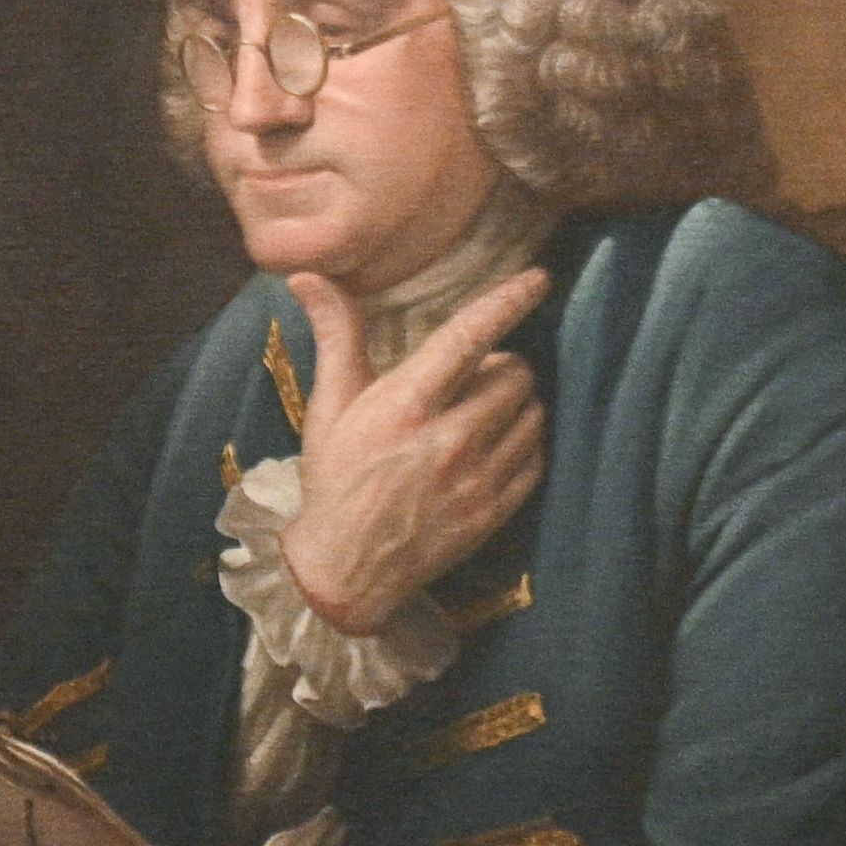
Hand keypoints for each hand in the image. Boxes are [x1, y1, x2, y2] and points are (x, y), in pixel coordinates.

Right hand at [281, 261, 549, 629]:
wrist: (345, 570)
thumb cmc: (335, 480)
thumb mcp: (329, 406)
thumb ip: (335, 335)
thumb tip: (307, 276)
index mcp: (406, 406)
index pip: (469, 337)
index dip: (509, 301)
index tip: (538, 279)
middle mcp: (449, 440)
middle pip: (515, 373)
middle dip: (502, 364)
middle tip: (474, 378)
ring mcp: (476, 480)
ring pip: (533, 413)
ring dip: (517, 403)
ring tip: (485, 411)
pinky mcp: (493, 512)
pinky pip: (535, 457)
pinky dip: (524, 443)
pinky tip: (497, 445)